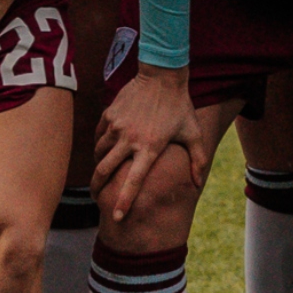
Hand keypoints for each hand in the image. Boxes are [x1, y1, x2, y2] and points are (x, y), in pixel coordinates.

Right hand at [95, 64, 216, 224]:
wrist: (162, 76)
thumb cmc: (180, 107)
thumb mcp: (193, 133)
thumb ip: (197, 160)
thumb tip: (197, 184)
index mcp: (150, 148)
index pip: (133, 182)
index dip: (123, 201)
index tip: (116, 217)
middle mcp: (129, 139)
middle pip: (104, 171)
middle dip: (97, 188)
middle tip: (95, 198)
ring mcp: (116, 126)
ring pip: (99, 153)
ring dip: (100, 165)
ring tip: (103, 172)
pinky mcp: (109, 115)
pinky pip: (99, 136)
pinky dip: (100, 146)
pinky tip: (105, 149)